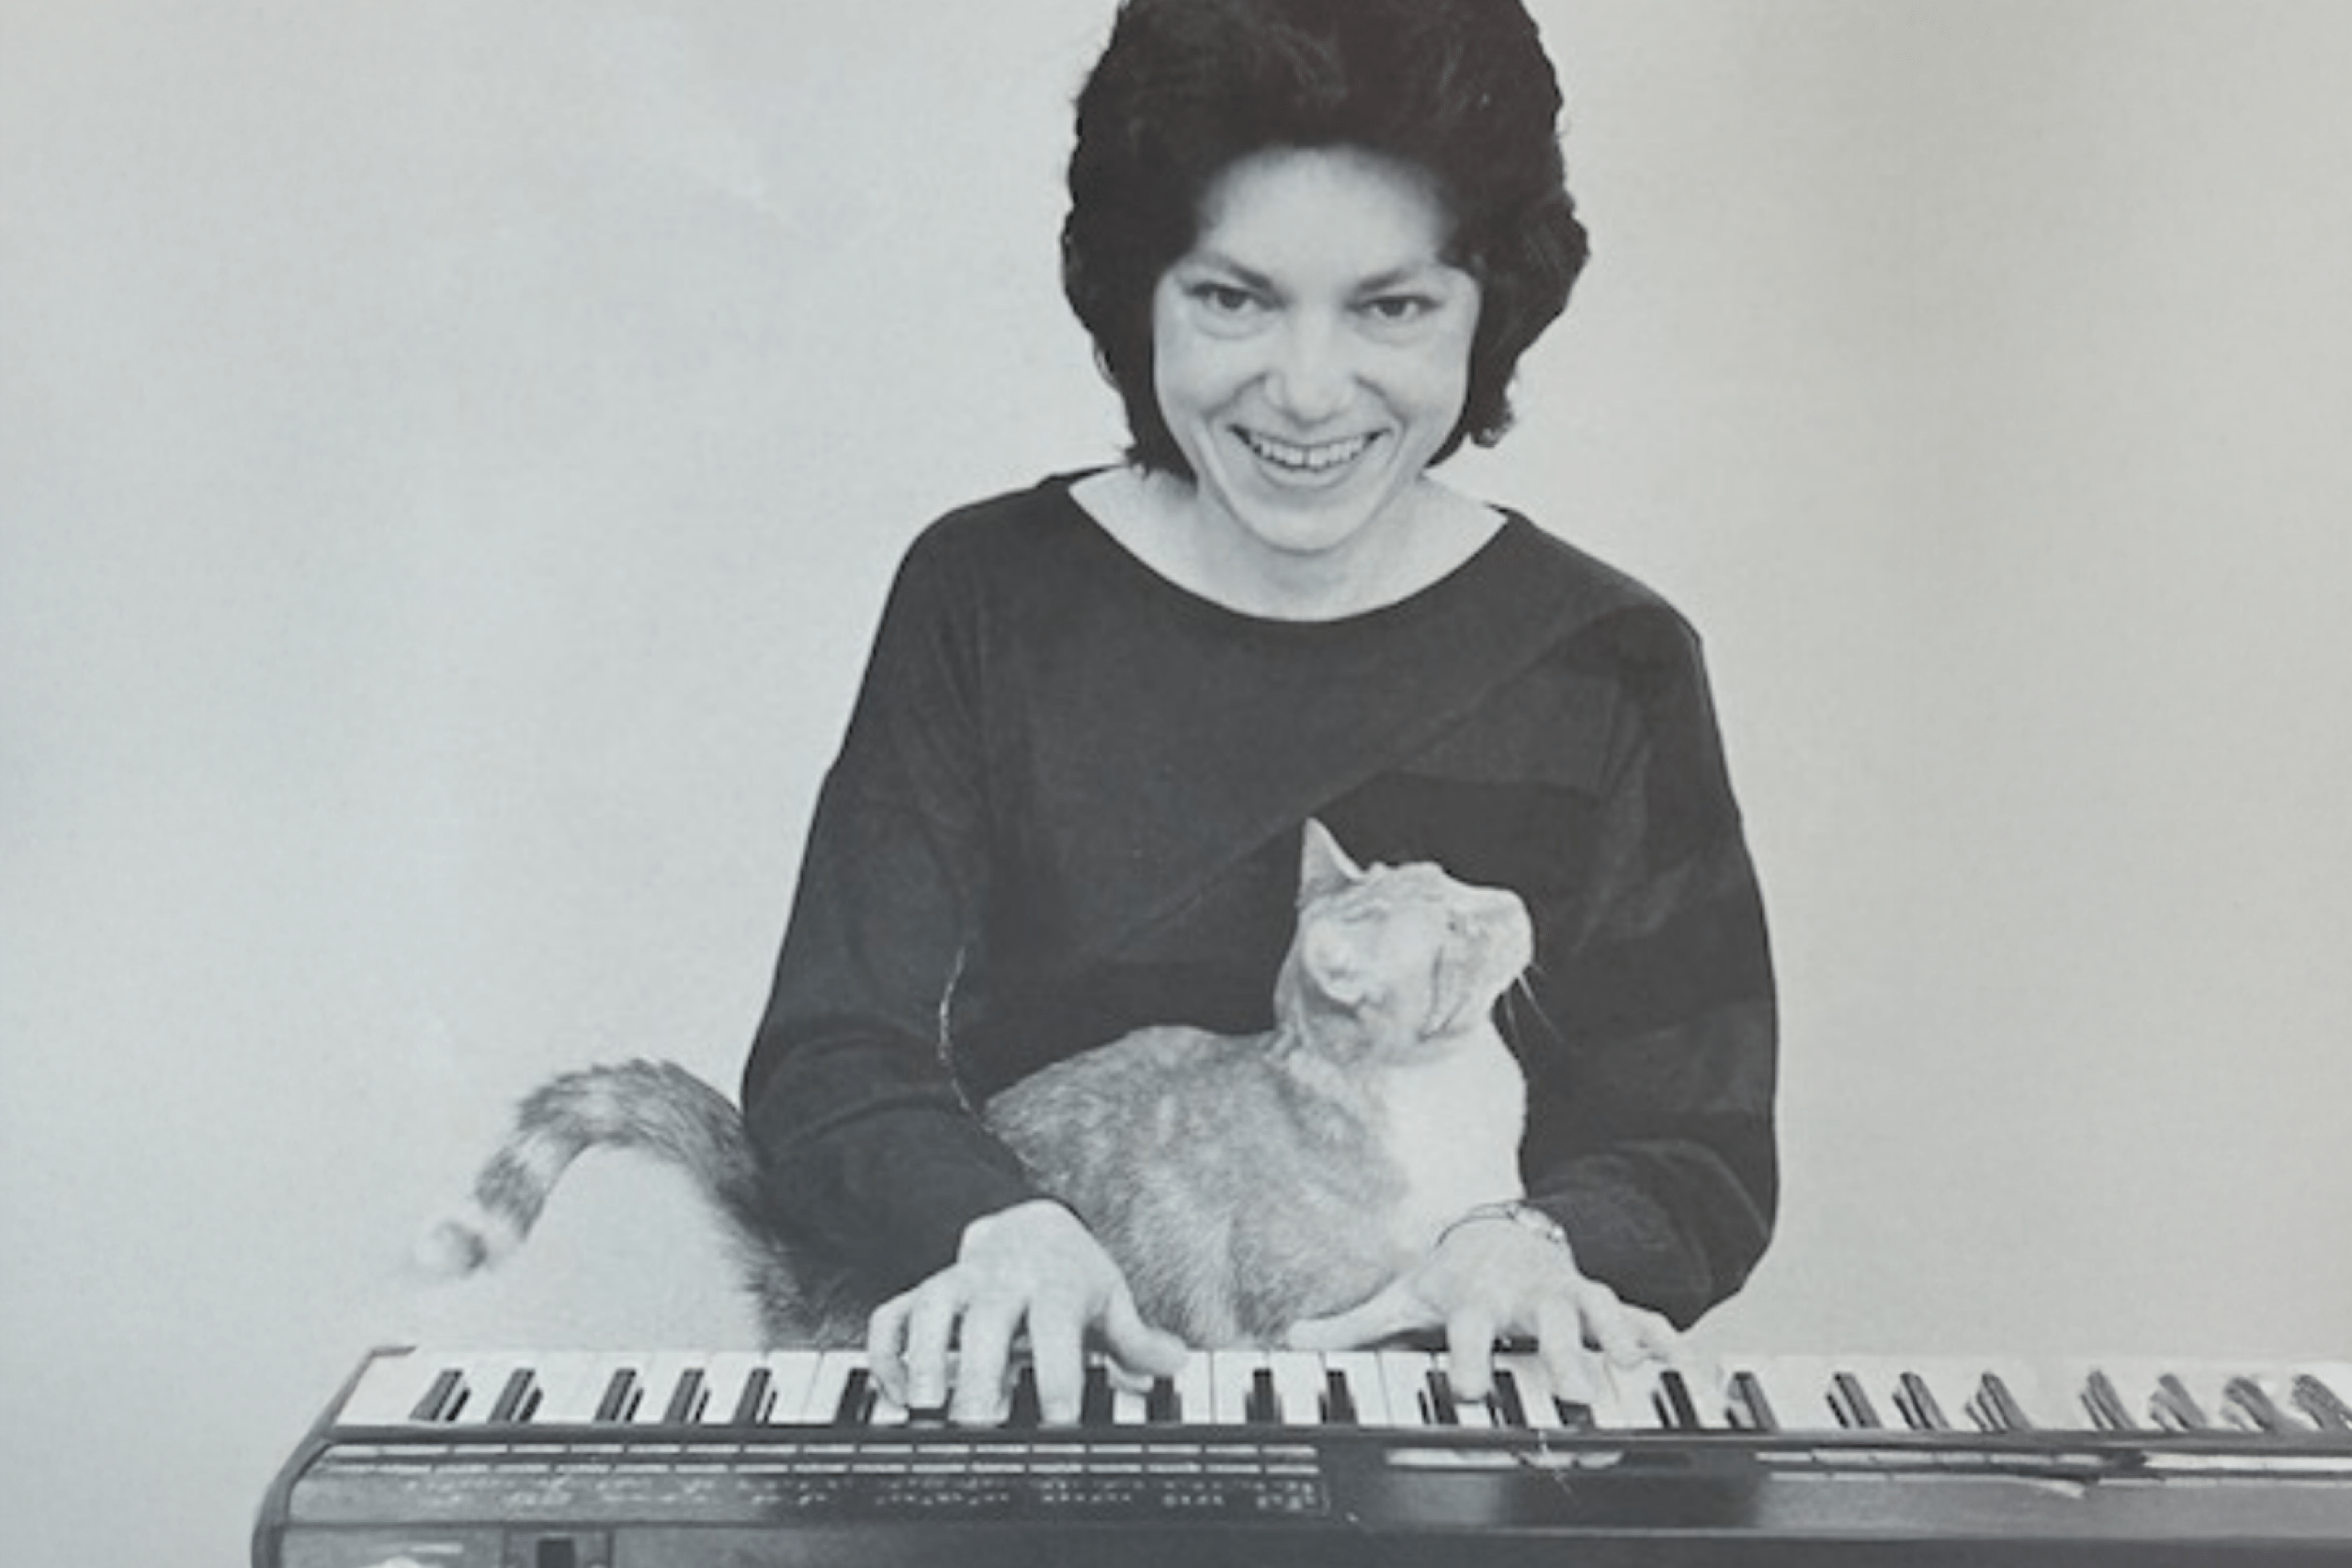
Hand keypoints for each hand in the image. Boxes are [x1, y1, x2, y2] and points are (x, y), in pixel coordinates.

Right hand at [865, 1199, 1188, 1425]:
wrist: (1028, 1223)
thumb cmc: (1071, 1275)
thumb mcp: (1109, 1300)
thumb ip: (1136, 1339)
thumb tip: (1174, 1364)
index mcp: (1054, 1285)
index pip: (1055, 1328)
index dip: (1057, 1373)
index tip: (1057, 1419)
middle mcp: (1002, 1282)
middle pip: (986, 1320)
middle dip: (980, 1371)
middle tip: (978, 1422)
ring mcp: (958, 1284)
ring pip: (932, 1310)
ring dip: (925, 1356)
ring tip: (924, 1405)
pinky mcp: (924, 1292)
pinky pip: (892, 1316)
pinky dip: (889, 1353)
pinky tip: (896, 1394)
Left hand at [1283, 1208, 1679, 1404]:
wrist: (1506, 1230)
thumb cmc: (1453, 1276)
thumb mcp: (1404, 1297)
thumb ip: (1353, 1325)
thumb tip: (1289, 1338)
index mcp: (1477, 1301)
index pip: (1470, 1329)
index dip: (1468, 1357)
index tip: (1468, 1388)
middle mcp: (1525, 1298)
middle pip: (1545, 1325)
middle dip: (1561, 1355)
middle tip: (1572, 1393)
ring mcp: (1567, 1297)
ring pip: (1597, 1314)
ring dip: (1616, 1339)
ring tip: (1634, 1367)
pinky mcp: (1599, 1302)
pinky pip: (1639, 1313)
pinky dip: (1662, 1332)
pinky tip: (1684, 1355)